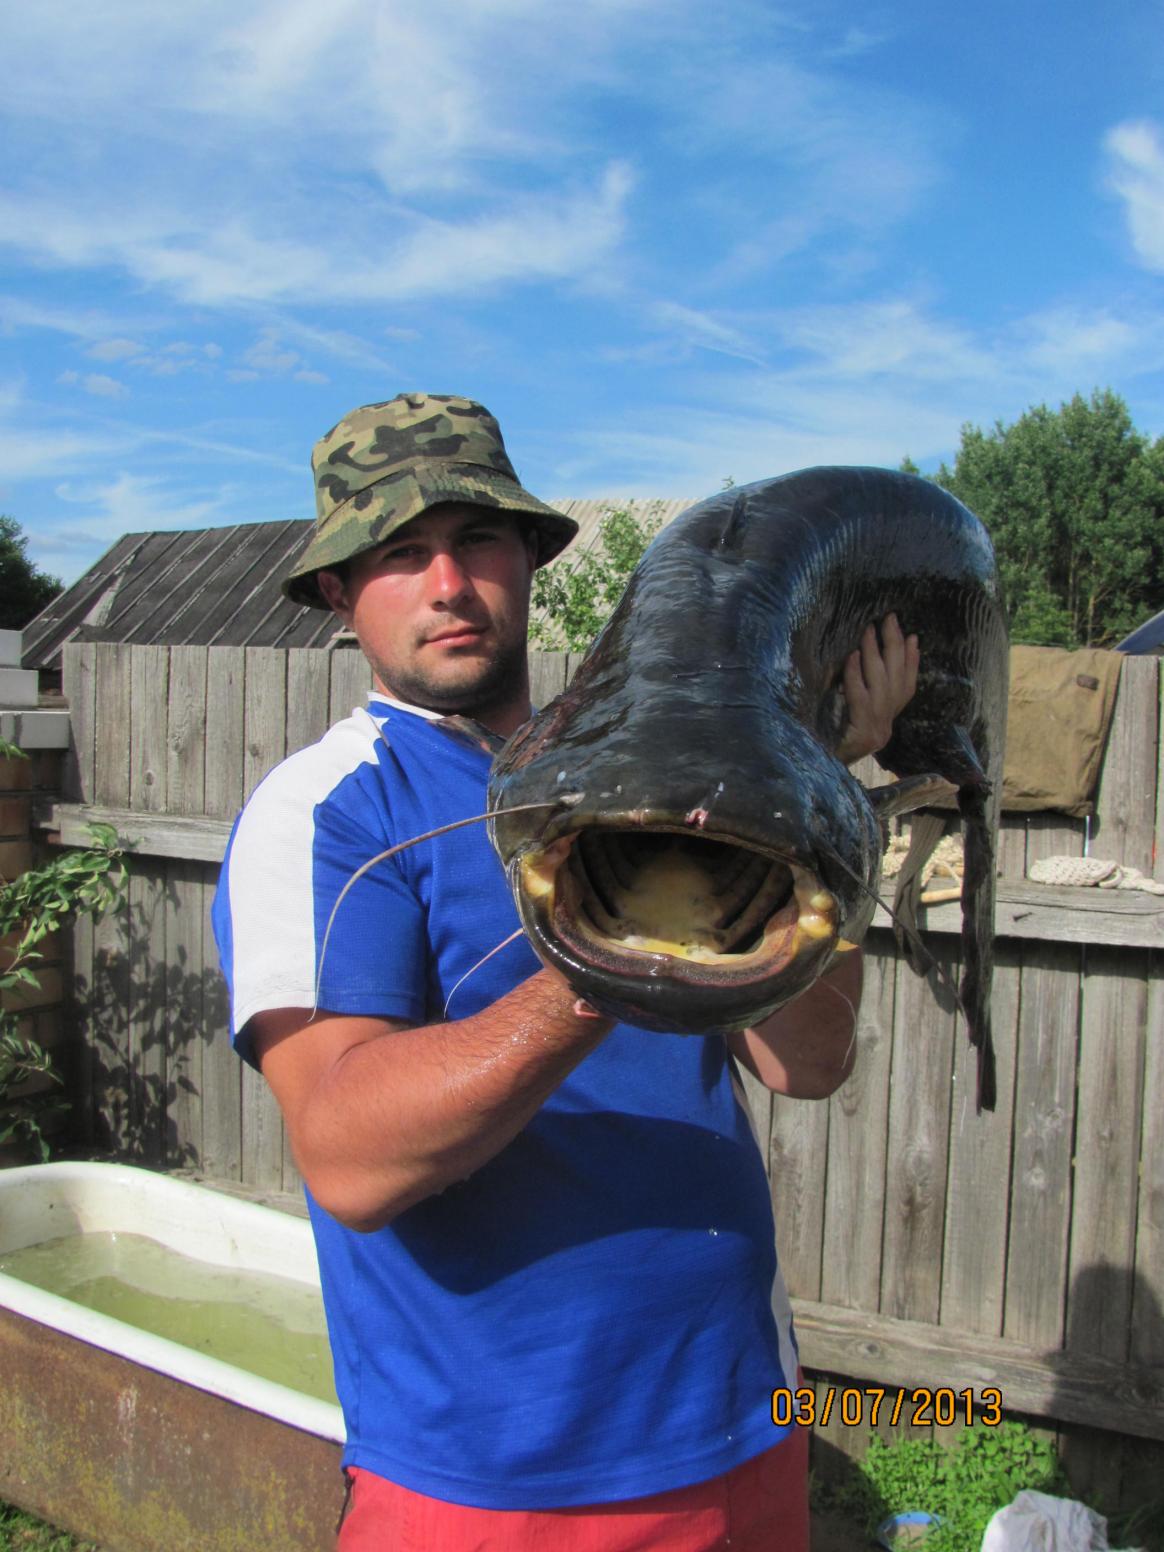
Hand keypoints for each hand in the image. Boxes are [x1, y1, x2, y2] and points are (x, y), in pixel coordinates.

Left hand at [835, 613, 918, 763]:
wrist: (812, 778)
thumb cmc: (822, 744)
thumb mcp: (844, 717)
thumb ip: (859, 695)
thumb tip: (860, 657)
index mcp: (885, 725)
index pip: (907, 688)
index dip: (912, 661)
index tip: (911, 636)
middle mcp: (885, 729)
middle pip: (897, 681)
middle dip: (895, 646)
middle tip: (889, 619)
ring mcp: (875, 733)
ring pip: (882, 685)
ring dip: (876, 653)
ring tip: (869, 630)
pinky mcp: (861, 736)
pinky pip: (860, 699)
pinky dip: (857, 675)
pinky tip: (852, 656)